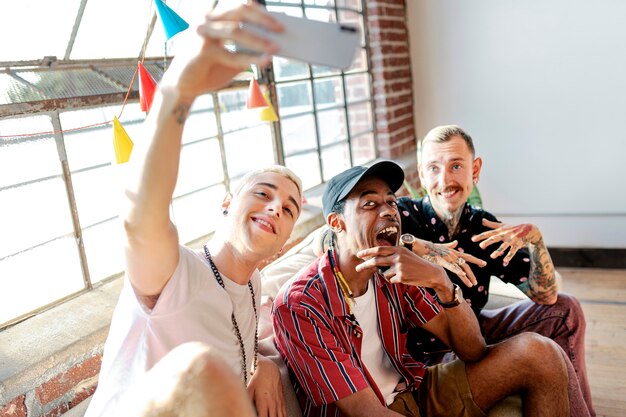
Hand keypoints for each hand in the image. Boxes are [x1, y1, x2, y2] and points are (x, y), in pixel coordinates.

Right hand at [161, 1, 282, 98]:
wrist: (182, 87)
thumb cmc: (208, 71)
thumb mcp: (230, 58)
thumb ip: (246, 50)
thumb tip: (272, 45)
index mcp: (212, 18)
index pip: (238, 5)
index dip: (259, 10)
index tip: (278, 19)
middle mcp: (206, 20)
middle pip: (239, 10)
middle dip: (262, 19)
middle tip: (281, 29)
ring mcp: (202, 33)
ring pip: (237, 30)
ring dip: (259, 39)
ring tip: (276, 47)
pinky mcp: (203, 50)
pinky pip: (232, 54)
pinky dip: (251, 58)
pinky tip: (265, 61)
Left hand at [247, 356, 285, 416]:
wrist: (270, 369)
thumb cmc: (259, 378)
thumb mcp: (249, 388)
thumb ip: (247, 399)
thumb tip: (242, 406)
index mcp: (263, 401)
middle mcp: (272, 403)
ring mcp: (278, 402)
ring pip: (279, 416)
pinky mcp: (282, 400)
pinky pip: (284, 413)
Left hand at [355, 245, 478, 287]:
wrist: (431, 272)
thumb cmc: (416, 264)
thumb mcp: (405, 254)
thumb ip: (393, 255)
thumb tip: (376, 259)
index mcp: (398, 249)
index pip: (379, 249)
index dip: (367, 251)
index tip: (359, 254)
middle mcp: (398, 256)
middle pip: (376, 261)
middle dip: (365, 265)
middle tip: (357, 268)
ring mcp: (399, 267)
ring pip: (384, 273)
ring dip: (389, 276)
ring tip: (401, 274)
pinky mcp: (401, 277)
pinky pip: (391, 280)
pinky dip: (395, 281)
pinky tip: (405, 278)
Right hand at [418, 240, 484, 286]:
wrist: (417, 245)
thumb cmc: (427, 246)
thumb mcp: (440, 246)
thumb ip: (449, 245)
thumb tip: (456, 243)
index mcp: (452, 251)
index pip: (467, 256)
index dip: (475, 260)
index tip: (483, 264)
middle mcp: (452, 254)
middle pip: (465, 264)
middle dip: (472, 274)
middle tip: (476, 282)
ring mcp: (447, 257)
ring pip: (460, 267)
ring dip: (467, 277)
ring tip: (472, 285)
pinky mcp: (441, 259)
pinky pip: (451, 266)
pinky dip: (458, 270)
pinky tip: (463, 275)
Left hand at [471, 219, 541, 265]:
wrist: (530, 229)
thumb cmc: (514, 228)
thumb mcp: (503, 225)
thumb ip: (492, 224)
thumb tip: (482, 220)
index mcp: (500, 230)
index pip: (489, 233)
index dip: (481, 236)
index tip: (473, 239)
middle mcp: (505, 234)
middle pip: (495, 238)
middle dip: (488, 242)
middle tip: (481, 246)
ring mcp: (512, 239)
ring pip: (504, 246)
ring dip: (498, 251)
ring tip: (492, 256)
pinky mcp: (518, 244)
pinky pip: (513, 251)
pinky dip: (509, 256)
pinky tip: (505, 262)